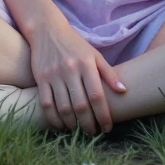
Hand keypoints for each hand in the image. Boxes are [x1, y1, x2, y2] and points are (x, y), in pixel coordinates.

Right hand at [27, 14, 126, 134]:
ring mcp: (54, 75)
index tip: (107, 127)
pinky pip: (46, 105)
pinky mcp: (40, 79)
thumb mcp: (94, 55)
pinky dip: (54, 119)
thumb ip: (109, 73)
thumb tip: (124, 91)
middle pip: (81, 105)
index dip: (103, 115)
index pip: (97, 95)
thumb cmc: (75, 45)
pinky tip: (61, 125)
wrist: (47, 31)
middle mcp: (70, 70)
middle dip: (88, 124)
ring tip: (78, 131)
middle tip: (93, 133)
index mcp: (87, 64)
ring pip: (63, 108)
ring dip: (72, 124)